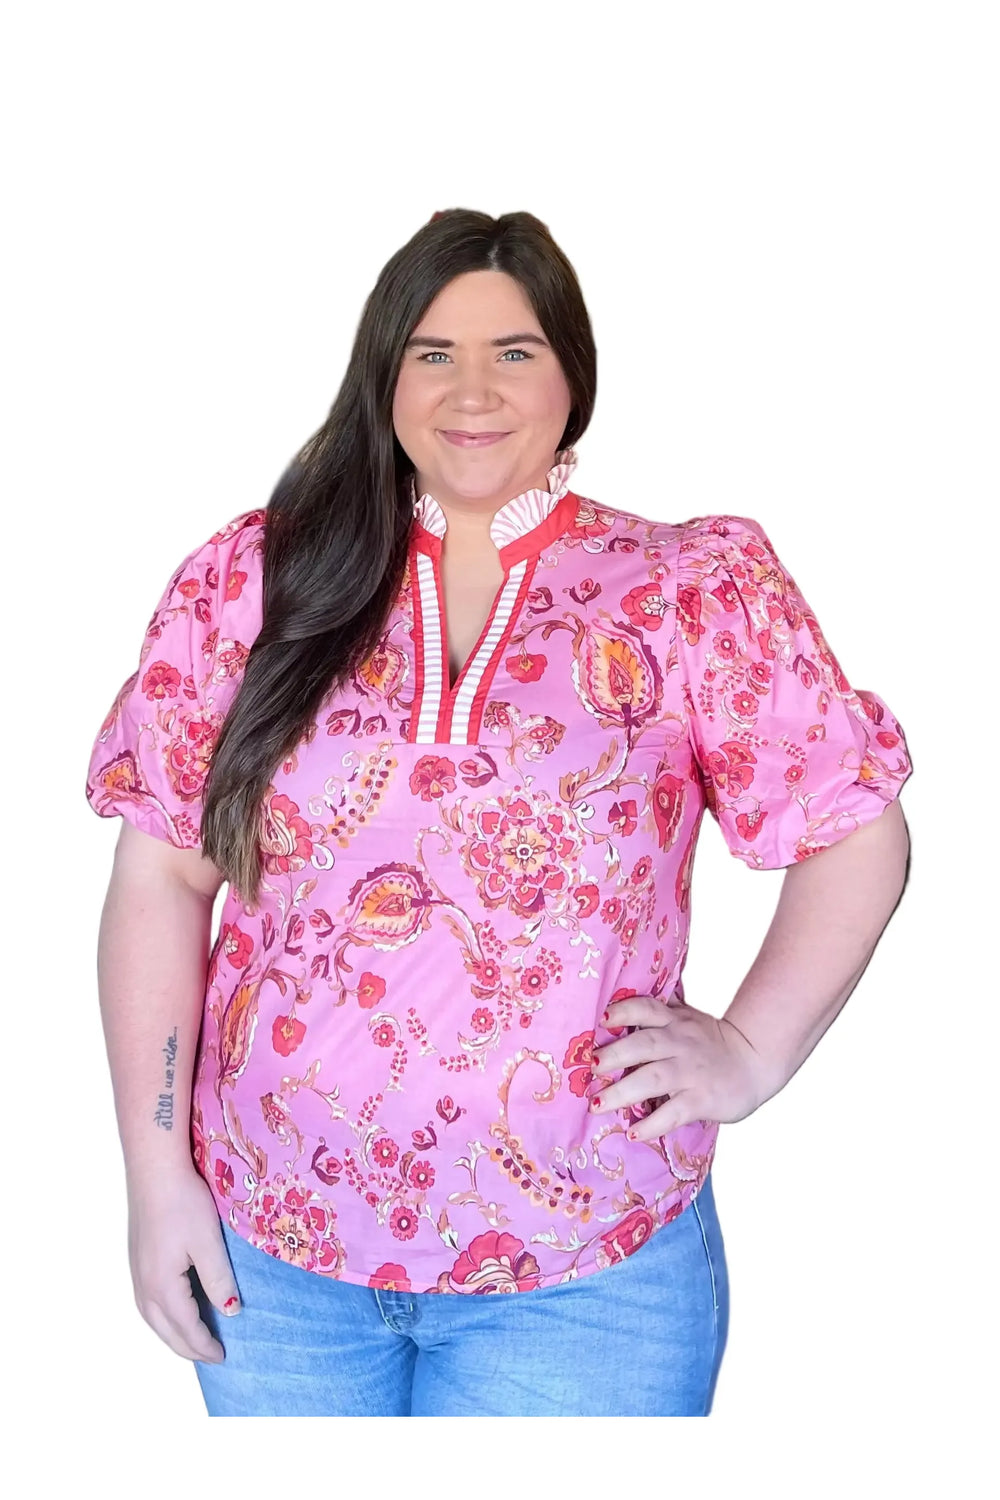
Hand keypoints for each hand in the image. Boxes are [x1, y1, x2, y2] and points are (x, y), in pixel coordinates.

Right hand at [126, 1165, 241, 1363]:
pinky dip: (164, 1319)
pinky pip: (148, 1304)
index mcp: (163, 1286)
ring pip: (153, 1320)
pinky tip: (175, 1312)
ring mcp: (136, 1274)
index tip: (224, 1357)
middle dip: (188, 1349)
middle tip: (212, 1358)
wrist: (154, 1171)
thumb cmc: (184, 1202)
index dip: (205, 1346)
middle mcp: (144, 1286)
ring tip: (194, 1342)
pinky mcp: (137, 1261)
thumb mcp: (208, 1242)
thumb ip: (219, 1279)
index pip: (186, 1329)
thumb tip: (230, 1312)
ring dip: (173, 1336)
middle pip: (166, 1332)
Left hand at [589, 993, 775, 1140]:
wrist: (755, 1061)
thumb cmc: (712, 1041)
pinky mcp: (701, 1100)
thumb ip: (660, 1009)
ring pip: (653, 1079)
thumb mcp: (688, 1018)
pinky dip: (653, 1124)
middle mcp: (680, 1043)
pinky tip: (633, 1133)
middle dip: (614, 1055)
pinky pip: (674, 1112)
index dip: (624, 1011)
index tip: (603, 1020)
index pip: (646, 1008)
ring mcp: (691, 1072)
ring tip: (596, 1104)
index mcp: (674, 1021)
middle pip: (644, 1044)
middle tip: (591, 1066)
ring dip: (622, 1091)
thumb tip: (622, 996)